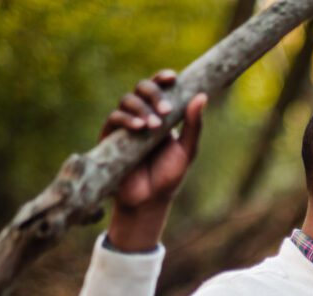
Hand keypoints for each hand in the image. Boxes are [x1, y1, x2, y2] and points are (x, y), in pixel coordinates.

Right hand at [101, 70, 206, 250]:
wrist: (149, 201)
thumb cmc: (169, 175)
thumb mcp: (187, 150)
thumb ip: (194, 125)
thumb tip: (202, 96)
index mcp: (162, 114)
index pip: (161, 88)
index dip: (163, 78)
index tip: (173, 78)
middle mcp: (143, 114)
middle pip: (142, 88)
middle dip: (154, 94)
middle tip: (165, 111)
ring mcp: (126, 124)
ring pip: (127, 100)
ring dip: (141, 108)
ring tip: (153, 126)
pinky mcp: (111, 136)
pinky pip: (115, 118)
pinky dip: (127, 119)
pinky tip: (139, 128)